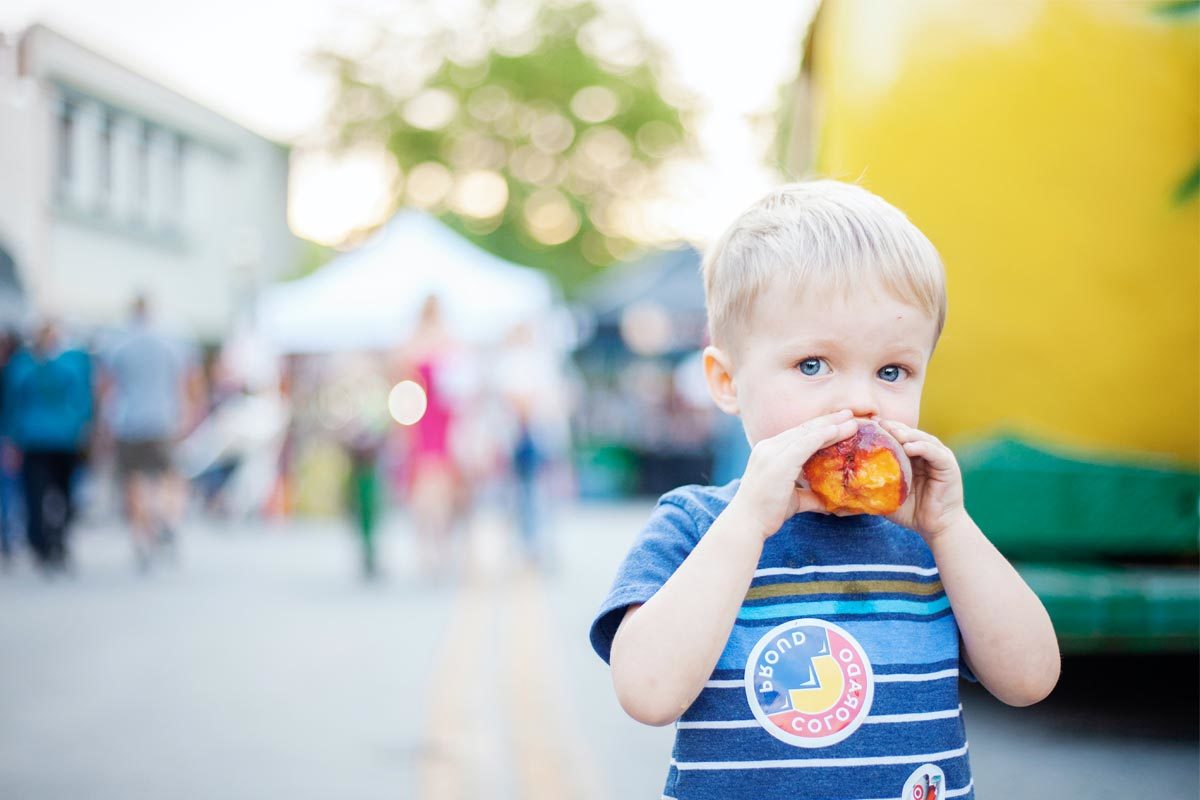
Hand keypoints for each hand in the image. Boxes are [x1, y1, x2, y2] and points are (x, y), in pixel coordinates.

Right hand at [730, 410, 859, 539]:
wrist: (747, 523)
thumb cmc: (766, 513)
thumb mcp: (792, 498)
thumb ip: (809, 495)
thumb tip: (828, 502)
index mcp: (769, 452)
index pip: (798, 435)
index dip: (819, 427)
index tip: (839, 423)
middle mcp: (768, 447)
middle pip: (803, 429)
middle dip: (828, 420)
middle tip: (849, 413)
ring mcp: (772, 452)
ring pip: (806, 433)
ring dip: (830, 425)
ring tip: (852, 420)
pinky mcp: (779, 462)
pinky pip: (804, 444)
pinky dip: (822, 435)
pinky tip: (837, 431)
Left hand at [876, 420, 966, 541]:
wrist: (934, 527)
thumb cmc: (910, 511)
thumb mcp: (886, 495)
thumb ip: (871, 488)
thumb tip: (842, 490)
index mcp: (910, 456)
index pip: (896, 437)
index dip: (882, 431)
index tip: (864, 426)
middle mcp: (924, 452)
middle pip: (908, 433)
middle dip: (892, 427)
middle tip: (876, 423)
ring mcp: (938, 457)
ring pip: (921, 438)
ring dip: (906, 433)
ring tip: (892, 431)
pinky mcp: (948, 465)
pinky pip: (935, 452)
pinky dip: (922, 447)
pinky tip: (909, 447)